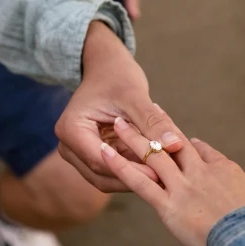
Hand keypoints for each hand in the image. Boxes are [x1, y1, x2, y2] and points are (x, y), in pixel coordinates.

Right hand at [55, 21, 182, 191]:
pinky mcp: (94, 155)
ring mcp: (79, 153)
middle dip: (135, 178)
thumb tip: (176, 145)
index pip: (101, 161)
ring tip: (166, 174)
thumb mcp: (135, 96)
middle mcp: (69, 147)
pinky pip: (115, 170)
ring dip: (136, 176)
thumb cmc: (116, 75)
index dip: (132, 170)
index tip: (160, 172)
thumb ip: (153, 122)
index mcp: (71, 130)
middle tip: (167, 178)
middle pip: (103, 175)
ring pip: (109, 178)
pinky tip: (159, 166)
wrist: (106, 67)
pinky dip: (136, 169)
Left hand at [99, 117, 244, 245]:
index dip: (185, 142)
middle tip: (144, 110)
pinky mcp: (169, 206)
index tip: (176, 135)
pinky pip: (139, 181)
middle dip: (157, 126)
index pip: (202, 151)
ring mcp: (184, 187)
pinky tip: (104, 154)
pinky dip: (120, 166)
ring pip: (153, 155)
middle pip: (174, 142)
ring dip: (133, 137)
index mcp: (224, 170)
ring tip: (117, 122)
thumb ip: (243, 196)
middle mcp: (201, 172)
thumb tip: (242, 199)